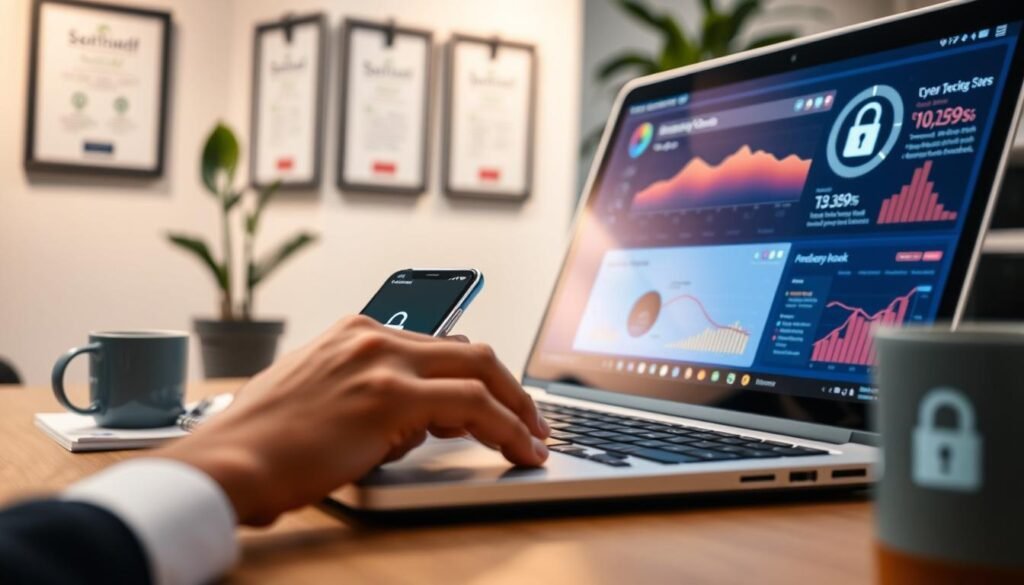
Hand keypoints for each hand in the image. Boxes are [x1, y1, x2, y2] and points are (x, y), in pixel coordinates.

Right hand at [155, 315, 549, 524]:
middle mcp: (372, 337)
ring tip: (534, 439)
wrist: (229, 462)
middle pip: (470, 352)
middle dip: (511, 388)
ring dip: (518, 409)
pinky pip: (475, 407)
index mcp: (354, 332)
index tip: (499, 397)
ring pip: (481, 373)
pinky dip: (508, 428)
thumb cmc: (264, 442)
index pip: (439, 344)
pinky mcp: (391, 397)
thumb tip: (417, 421)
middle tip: (531, 419)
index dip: (478, 374)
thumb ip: (367, 392)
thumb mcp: (317, 396)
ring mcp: (383, 363)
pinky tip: (522, 449)